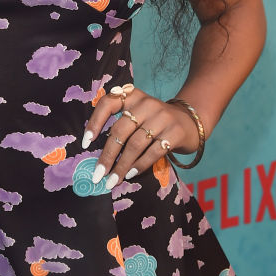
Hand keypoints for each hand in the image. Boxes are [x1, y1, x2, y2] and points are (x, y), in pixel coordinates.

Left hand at [82, 85, 200, 187]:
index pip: (108, 103)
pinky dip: (140, 165)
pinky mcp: (175, 132)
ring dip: (122, 165)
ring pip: (135, 144)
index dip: (94, 122)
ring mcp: (162, 117)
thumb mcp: (138, 114)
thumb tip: (99, 157)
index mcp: (132, 96)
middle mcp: (146, 104)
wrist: (190, 122)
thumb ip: (120, 126)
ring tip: (113, 180)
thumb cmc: (155, 122)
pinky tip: (131, 174)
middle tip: (98, 174)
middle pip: (120, 130)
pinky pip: (153, 152)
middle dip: (107, 156)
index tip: (86, 143)